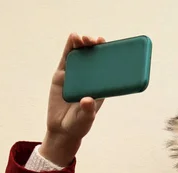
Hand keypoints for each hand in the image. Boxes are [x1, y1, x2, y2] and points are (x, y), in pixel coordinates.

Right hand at [40, 33, 105, 166]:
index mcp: (100, 86)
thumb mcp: (86, 119)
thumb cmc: (79, 124)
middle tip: (98, 41)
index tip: (116, 47)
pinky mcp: (62, 75)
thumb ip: (87, 110)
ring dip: (83, 43)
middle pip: (94, 57)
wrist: (62, 130)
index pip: (108, 68)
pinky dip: (70, 47)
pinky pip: (66, 58)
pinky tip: (73, 37)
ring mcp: (75, 74)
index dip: (111, 56)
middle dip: (96, 46)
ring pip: (80, 54)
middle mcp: (89, 78)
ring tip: (84, 38)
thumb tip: (87, 100)